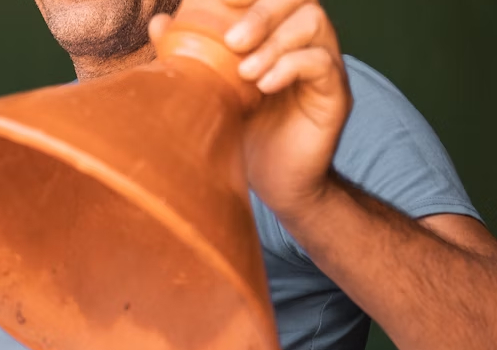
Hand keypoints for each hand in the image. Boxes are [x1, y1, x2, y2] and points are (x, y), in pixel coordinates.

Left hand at [154, 0, 352, 220]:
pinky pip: (322, 63)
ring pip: (313, 22)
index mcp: (277, 32)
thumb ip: (190, 55)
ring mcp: (324, 64)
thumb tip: (160, 23)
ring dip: (274, 42)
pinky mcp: (337, 94)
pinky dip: (291, 67)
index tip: (219, 1)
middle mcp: (304, 40)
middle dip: (263, 11)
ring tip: (244, 73)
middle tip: (232, 41)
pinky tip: (264, 87)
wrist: (276, 185)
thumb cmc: (245, 133)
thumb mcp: (212, 91)